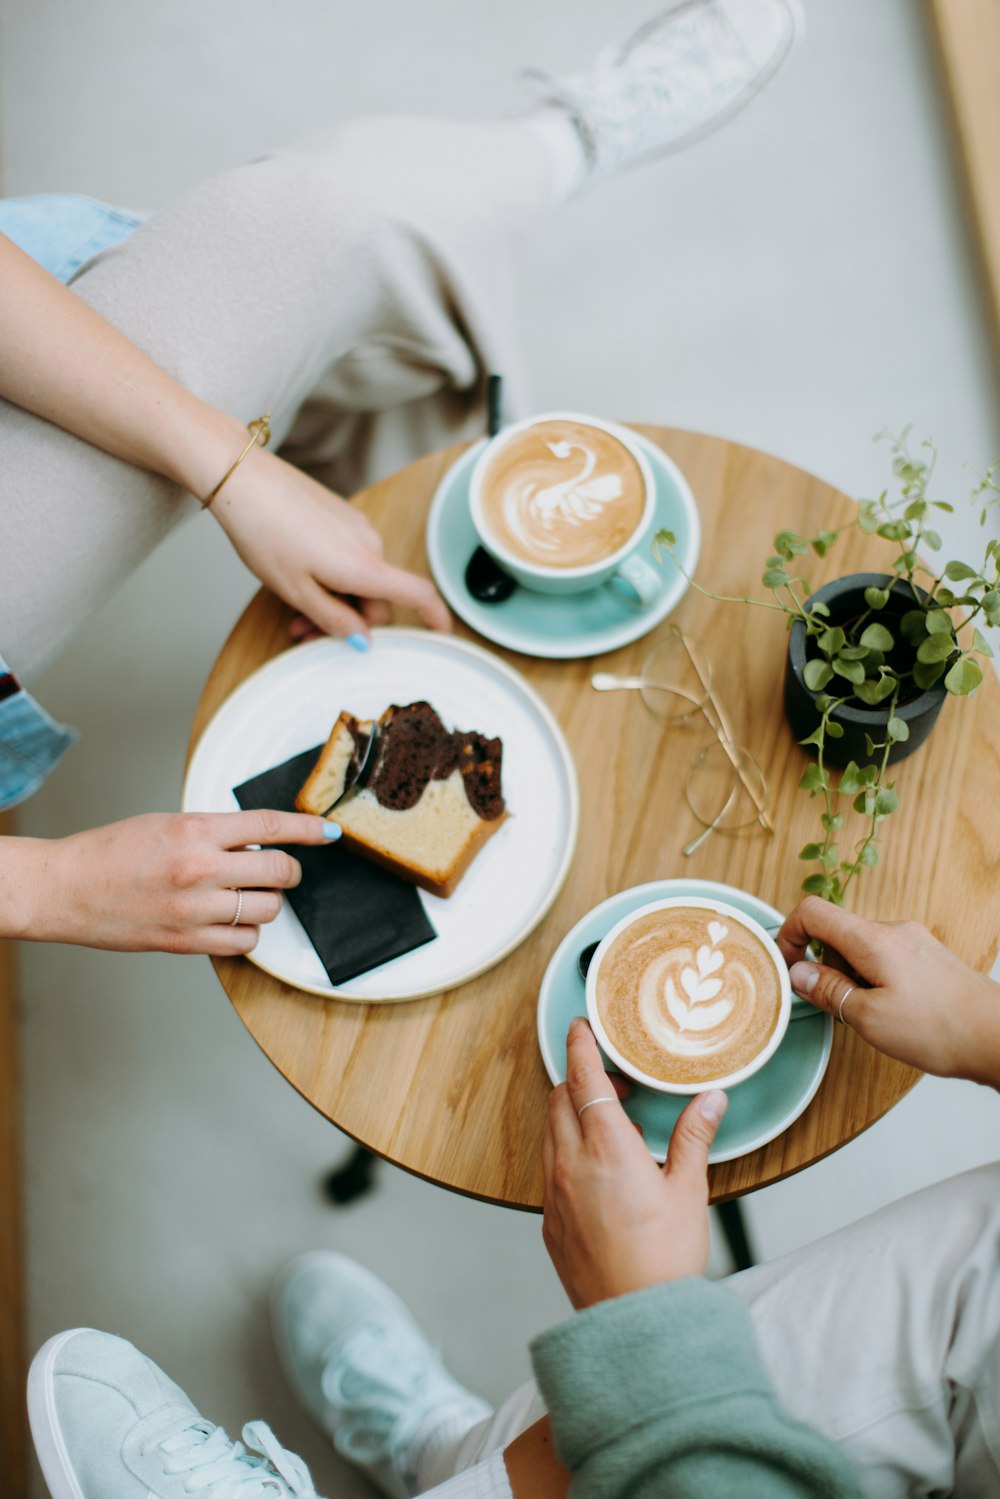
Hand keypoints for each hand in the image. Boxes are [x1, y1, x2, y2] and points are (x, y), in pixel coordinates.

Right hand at [6, 809, 339, 954]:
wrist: (65, 889)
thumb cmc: (109, 853)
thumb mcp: (166, 825)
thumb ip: (213, 833)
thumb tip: (258, 843)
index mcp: (195, 829)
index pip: (270, 825)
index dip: (307, 828)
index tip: (327, 832)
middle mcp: (200, 867)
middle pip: (279, 871)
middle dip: (288, 871)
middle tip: (278, 870)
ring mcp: (194, 908)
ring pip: (267, 909)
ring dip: (265, 902)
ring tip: (242, 895)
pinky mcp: (186, 942)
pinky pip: (245, 943)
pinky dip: (247, 934)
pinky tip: (231, 922)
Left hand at [209, 447, 450, 642]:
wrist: (244, 480)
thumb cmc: (265, 532)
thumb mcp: (296, 592)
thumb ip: (334, 620)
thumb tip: (362, 640)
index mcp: (365, 567)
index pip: (418, 594)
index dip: (436, 618)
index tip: (441, 634)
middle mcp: (370, 544)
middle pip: (377, 597)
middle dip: (349, 621)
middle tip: (306, 632)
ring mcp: (357, 527)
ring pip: (359, 579)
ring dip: (334, 600)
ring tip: (294, 611)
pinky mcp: (342, 516)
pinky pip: (348, 557)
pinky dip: (331, 575)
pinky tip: (299, 577)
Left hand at [541, 1017, 727, 1310]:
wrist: (635, 1324)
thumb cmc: (664, 1261)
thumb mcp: (689, 1191)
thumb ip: (694, 1137)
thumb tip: (710, 1098)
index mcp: (607, 1149)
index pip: (583, 1078)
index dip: (580, 1046)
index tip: (580, 1027)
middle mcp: (571, 1164)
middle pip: (560, 1099)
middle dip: (581, 1079)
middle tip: (615, 1083)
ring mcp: (554, 1194)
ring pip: (550, 1132)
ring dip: (571, 1115)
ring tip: (612, 1128)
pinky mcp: (549, 1221)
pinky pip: (549, 1168)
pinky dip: (567, 1151)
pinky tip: (598, 1170)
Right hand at [777, 895, 999, 1086]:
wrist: (998, 1036)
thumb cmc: (941, 1028)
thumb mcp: (868, 1017)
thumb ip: (828, 991)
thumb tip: (797, 973)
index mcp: (872, 939)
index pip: (813, 912)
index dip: (789, 935)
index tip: (786, 966)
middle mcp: (893, 932)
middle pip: (837, 933)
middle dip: (825, 968)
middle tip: (834, 1007)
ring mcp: (914, 942)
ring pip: (861, 949)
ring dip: (851, 978)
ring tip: (870, 1016)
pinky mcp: (928, 958)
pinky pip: (885, 959)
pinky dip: (874, 981)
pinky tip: (892, 1013)